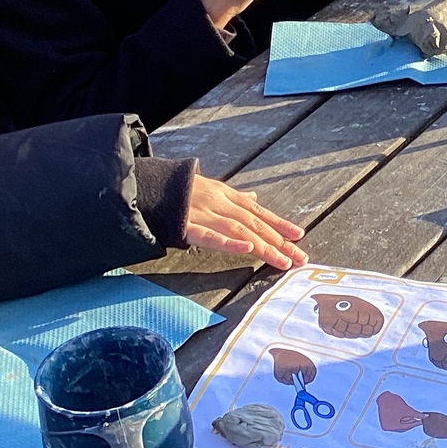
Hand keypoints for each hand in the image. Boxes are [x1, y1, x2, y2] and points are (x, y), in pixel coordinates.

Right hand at [182, 177, 307, 268]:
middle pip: (255, 224)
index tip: (299, 236)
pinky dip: (231, 242)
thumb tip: (254, 199)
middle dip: (280, 241)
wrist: (145, 187)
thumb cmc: (178, 191)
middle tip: (301, 258)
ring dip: (264, 246)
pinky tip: (249, 249)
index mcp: (225, 195)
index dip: (279, 223)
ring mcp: (205, 214)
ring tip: (283, 260)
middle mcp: (220, 203)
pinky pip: (211, 236)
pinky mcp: (188, 227)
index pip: (258, 212)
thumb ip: (234, 198)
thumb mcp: (210, 188)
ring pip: (240, 231)